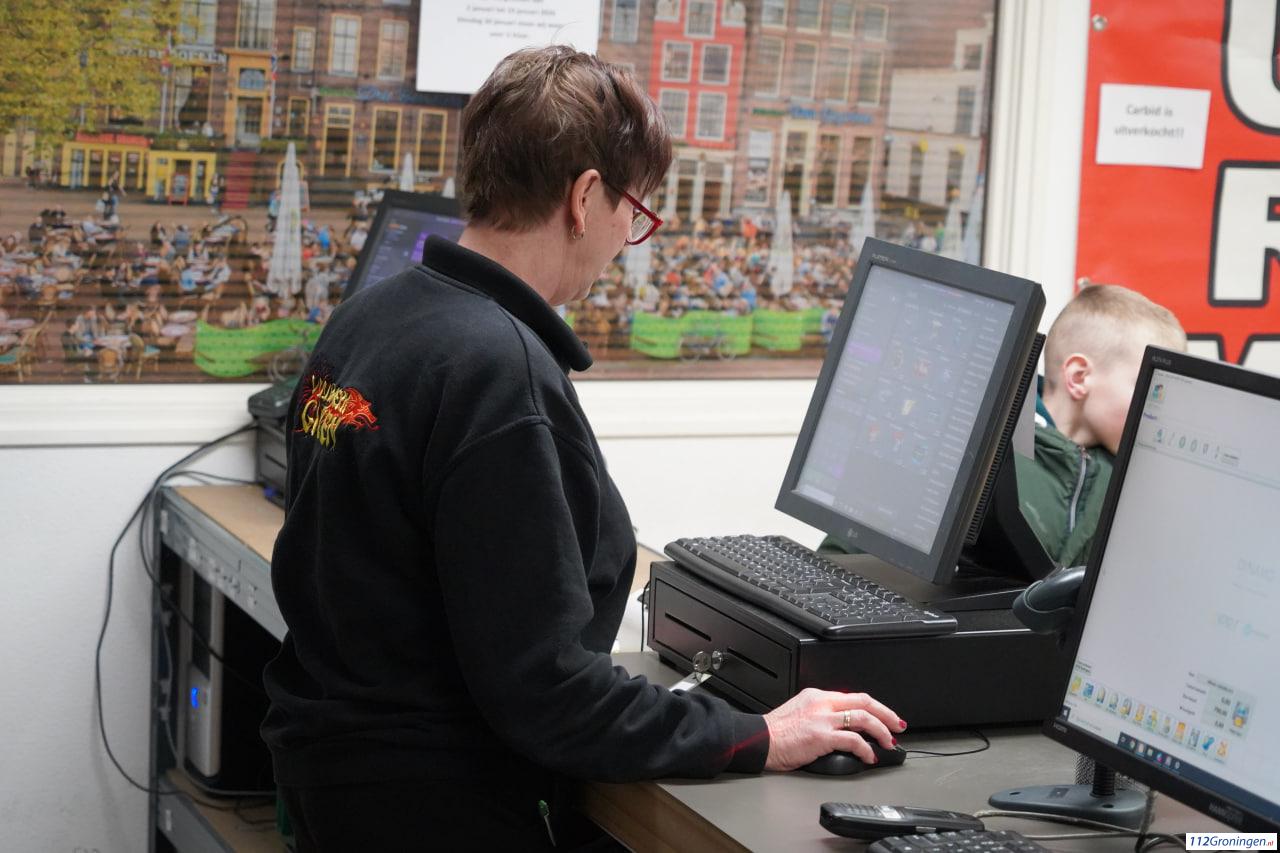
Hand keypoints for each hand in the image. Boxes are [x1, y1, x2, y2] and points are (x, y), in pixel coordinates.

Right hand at [762, 688, 904, 771]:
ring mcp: (822, 718)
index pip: (853, 697)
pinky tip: (868, 757)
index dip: (874, 707)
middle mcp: (822, 703)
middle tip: (897, 725)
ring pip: (864, 718)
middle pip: (864, 702)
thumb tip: (842, 727)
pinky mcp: (821, 736)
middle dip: (886, 714)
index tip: (884, 717)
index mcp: (817, 696)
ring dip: (881, 730)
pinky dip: (866, 749)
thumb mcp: (800, 714)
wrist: (759, 740)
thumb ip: (821, 715)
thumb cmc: (775, 733)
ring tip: (888, 743)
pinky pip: (853, 740)